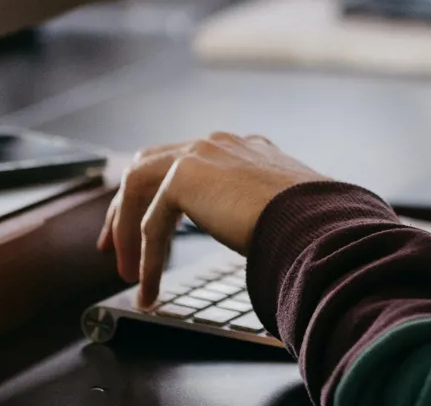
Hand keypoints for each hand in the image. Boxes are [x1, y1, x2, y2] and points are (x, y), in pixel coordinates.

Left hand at [96, 133, 326, 308]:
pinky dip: (146, 257)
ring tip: (126, 275)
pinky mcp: (185, 174)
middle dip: (126, 206)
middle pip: (149, 164)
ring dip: (128, 233)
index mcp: (243, 149)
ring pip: (140, 188)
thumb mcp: (279, 211)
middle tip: (113, 245)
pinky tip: (149, 287)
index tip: (148, 228)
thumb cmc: (312, 224)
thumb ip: (256, 211)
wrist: (317, 220)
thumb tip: (254, 238)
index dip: (160, 195)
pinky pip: (151, 221)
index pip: (186, 161)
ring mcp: (201, 152)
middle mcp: (218, 143)